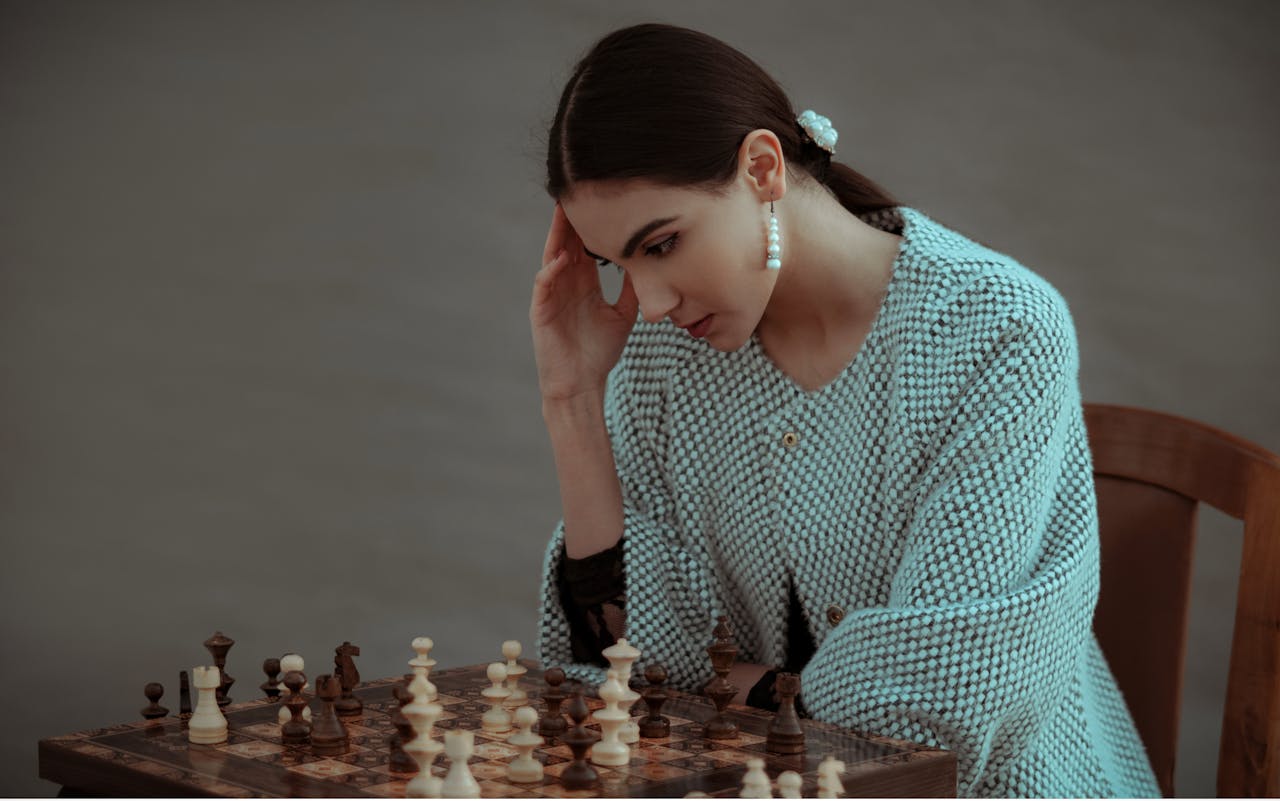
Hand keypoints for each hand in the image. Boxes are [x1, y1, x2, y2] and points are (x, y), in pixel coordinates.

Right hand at [530, 203, 640, 402]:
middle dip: (571, 218)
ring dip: (557, 234)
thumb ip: (632, 289)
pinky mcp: (541, 311)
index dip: (591, 223)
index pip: (585, 245)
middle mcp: (566, 284)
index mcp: (583, 283)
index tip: (601, 199)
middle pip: (566, 242)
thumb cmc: (599, 352)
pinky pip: (544, 285)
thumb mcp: (623, 315)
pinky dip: (551, 270)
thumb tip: (650, 265)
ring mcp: (552, 295)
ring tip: (563, 210)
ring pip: (552, 256)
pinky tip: (561, 257)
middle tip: (578, 189)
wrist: (582, 384)